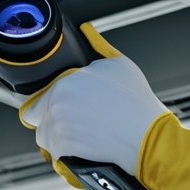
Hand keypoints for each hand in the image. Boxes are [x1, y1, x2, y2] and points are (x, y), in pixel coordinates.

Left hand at [18, 24, 189, 189]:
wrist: (150, 142)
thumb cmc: (137, 106)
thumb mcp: (121, 66)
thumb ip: (98, 47)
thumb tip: (87, 33)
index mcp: (64, 84)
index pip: (39, 98)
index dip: (54, 104)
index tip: (71, 110)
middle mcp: (56, 107)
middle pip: (41, 119)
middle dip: (57, 121)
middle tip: (83, 124)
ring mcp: (58, 131)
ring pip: (47, 138)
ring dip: (61, 139)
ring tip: (88, 137)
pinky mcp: (63, 154)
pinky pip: (56, 156)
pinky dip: (68, 156)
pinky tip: (88, 150)